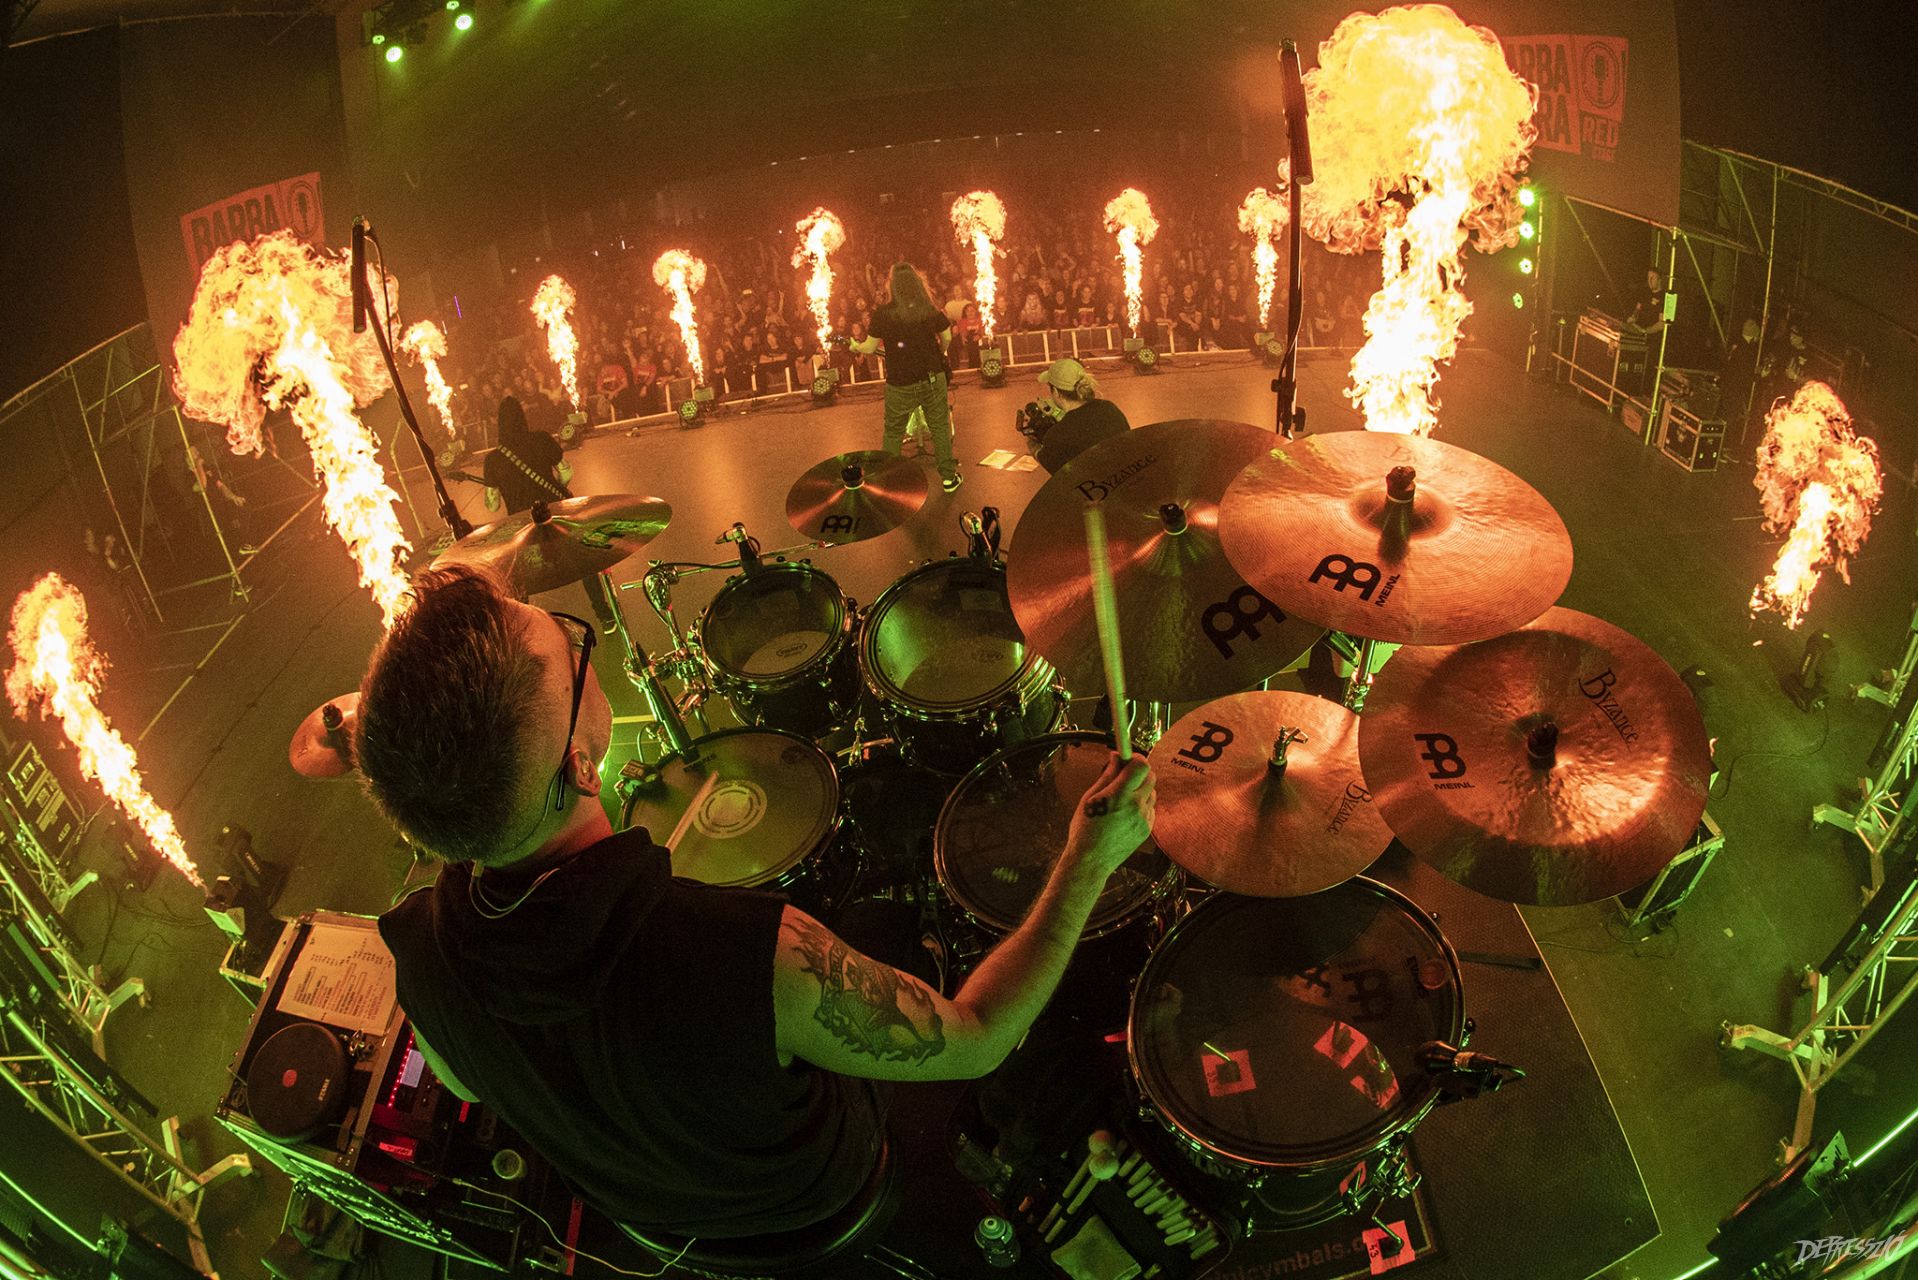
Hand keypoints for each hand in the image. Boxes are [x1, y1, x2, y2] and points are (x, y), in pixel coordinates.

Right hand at [1064, 753, 1154, 876]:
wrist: (1091, 860)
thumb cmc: (1085, 828)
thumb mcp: (1090, 797)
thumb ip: (1107, 775)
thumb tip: (1116, 756)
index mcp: (1119, 795)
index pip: (1141, 765)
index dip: (1135, 758)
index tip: (1127, 758)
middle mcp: (1135, 805)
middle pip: (1151, 776)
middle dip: (1139, 772)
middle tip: (1125, 776)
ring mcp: (1143, 819)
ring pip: (1152, 792)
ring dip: (1141, 789)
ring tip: (1123, 798)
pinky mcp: (1147, 830)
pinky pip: (1151, 809)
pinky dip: (1142, 806)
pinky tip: (1126, 813)